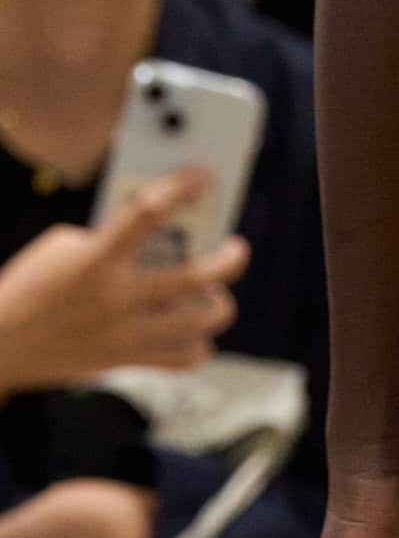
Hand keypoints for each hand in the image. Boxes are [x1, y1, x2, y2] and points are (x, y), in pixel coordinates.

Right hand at [0, 174, 247, 393]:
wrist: (0, 344)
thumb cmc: (29, 286)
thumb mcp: (61, 245)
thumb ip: (108, 233)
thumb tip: (156, 227)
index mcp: (96, 259)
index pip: (147, 212)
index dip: (181, 187)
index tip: (204, 177)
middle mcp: (117, 297)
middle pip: (197, 276)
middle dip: (230, 258)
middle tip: (235, 248)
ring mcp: (124, 333)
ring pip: (200, 322)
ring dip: (218, 303)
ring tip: (213, 293)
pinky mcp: (124, 361)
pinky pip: (183, 359)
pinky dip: (198, 344)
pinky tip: (192, 329)